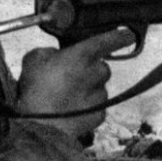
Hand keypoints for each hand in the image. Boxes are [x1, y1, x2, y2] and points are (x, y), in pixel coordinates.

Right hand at [16, 29, 134, 136]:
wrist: (41, 125)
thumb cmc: (36, 91)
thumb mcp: (33, 59)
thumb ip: (49, 52)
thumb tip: (54, 55)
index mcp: (82, 55)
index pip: (109, 40)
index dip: (120, 37)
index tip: (128, 35)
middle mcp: (96, 73)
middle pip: (101, 67)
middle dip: (90, 70)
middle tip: (69, 78)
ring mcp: (100, 95)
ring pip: (99, 87)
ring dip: (87, 90)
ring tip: (65, 97)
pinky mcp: (100, 114)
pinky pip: (97, 106)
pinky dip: (87, 107)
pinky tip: (70, 110)